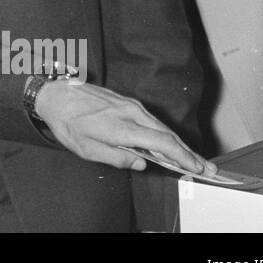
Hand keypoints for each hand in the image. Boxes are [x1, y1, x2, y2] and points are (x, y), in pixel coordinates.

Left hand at [33, 81, 215, 175]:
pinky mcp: (128, 102)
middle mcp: (131, 113)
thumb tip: (141, 164)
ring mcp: (131, 105)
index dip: (182, 157)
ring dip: (179, 144)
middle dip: (189, 153)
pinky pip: (152, 120)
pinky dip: (165, 134)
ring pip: (161, 127)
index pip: (161, 143)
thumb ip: (117, 158)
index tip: (197, 168)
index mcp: (122, 127)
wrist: (55, 95)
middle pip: (167, 135)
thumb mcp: (87, 150)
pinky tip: (170, 145)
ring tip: (194, 160)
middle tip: (207, 168)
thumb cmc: (68, 123)